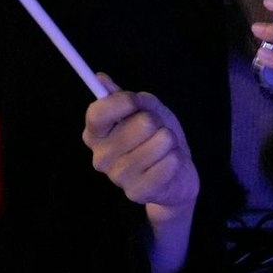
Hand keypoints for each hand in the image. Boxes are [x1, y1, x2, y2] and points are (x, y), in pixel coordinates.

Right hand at [83, 78, 198, 219]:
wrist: (175, 172)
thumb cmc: (156, 136)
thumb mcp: (145, 109)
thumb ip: (127, 97)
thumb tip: (101, 79)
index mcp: (97, 134)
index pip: (97, 113)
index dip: (121, 102)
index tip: (136, 101)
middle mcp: (101, 157)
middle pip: (140, 123)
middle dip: (156, 121)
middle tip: (155, 130)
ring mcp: (118, 177)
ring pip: (161, 140)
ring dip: (169, 140)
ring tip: (164, 148)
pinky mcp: (137, 193)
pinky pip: (169, 162)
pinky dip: (176, 158)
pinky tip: (169, 163)